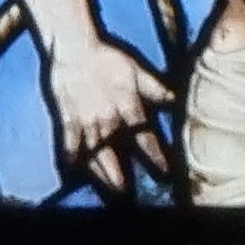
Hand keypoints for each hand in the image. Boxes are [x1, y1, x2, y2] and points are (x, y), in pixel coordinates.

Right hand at [43, 37, 171, 196]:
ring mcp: (85, 120)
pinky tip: (72, 171)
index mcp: (128, 106)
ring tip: (109, 190)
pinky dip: (71, 157)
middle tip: (128, 195)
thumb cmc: (109, 59)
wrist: (75, 49)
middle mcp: (107, 118)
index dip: (155, 156)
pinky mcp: (67, 118)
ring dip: (101, 173)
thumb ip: (157, 90)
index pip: (145, 137)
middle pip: (115, 153)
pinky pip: (68, 143)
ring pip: (93, 153)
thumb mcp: (138, 71)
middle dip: (121, 176)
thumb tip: (177, 101)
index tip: (164, 173)